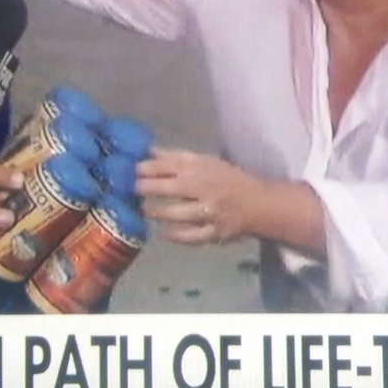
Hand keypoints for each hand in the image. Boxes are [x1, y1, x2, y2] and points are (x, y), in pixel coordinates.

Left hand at [134, 147, 263, 245]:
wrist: (258, 202)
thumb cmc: (227, 179)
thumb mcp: (205, 162)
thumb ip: (175, 158)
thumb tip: (147, 150)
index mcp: (203, 168)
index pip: (171, 165)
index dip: (147, 168)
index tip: (128, 170)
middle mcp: (206, 188)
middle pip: (173, 188)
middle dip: (148, 188)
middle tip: (130, 190)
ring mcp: (211, 211)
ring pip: (181, 213)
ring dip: (159, 212)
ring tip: (143, 210)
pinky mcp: (216, 232)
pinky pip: (194, 236)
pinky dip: (177, 235)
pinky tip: (163, 233)